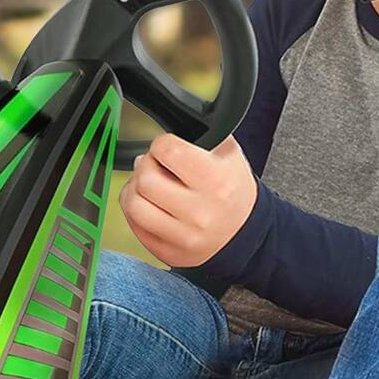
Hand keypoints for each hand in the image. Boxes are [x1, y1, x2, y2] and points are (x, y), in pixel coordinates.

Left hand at [118, 132, 256, 268]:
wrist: (244, 234)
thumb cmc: (233, 192)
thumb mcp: (229, 156)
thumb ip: (201, 137)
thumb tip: (169, 125)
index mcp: (216, 182)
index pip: (168, 151)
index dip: (161, 144)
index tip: (165, 148)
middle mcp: (199, 212)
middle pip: (145, 179)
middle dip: (146, 166)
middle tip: (154, 166)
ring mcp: (182, 236)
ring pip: (133, 205)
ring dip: (134, 189)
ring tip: (146, 185)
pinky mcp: (168, 252)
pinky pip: (134, 226)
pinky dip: (136, 211)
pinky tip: (149, 204)